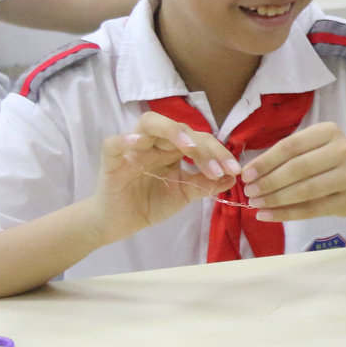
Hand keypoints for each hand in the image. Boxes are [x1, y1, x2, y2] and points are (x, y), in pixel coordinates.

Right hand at [95, 111, 239, 243]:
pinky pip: (114, 142)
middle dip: (203, 147)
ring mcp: (132, 147)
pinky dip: (126, 139)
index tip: (234, 170)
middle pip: (181, 129)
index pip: (199, 139)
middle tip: (219, 169)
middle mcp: (155, 142)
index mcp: (173, 148)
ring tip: (189, 147)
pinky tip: (140, 142)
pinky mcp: (111, 159)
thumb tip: (232, 177)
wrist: (120, 223)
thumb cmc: (151, 203)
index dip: (218, 152)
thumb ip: (204, 184)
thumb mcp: (183, 194)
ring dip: (172, 131)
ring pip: (150, 123)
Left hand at [240, 122, 345, 221]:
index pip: (291, 146)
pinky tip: (267, 215)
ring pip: (304, 190)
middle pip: (297, 168)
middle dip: (268, 181)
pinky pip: (311, 209)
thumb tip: (250, 172)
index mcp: (329, 131)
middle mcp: (342, 150)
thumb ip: (288, 156)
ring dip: (275, 199)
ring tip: (255, 204)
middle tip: (249, 192)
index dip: (265, 161)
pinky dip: (285, 214)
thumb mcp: (315, 148)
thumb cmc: (331, 163)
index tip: (246, 174)